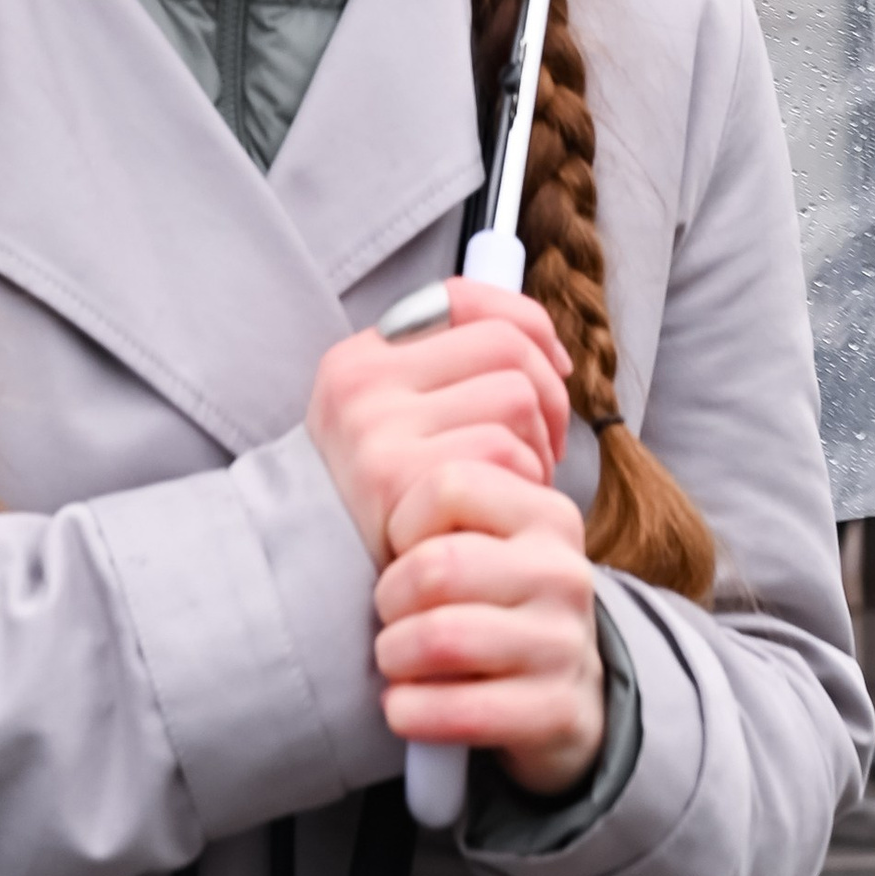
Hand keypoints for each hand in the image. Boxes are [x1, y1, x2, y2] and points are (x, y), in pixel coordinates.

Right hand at [305, 280, 571, 571]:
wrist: (319, 578)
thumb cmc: (380, 502)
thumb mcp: (388, 423)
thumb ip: (443, 377)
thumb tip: (545, 349)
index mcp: (361, 358)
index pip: (462, 297)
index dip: (528, 322)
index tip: (556, 364)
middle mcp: (363, 384)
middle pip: (506, 346)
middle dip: (549, 393)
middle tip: (548, 441)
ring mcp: (377, 431)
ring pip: (514, 396)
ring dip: (537, 444)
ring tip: (518, 478)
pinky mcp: (399, 481)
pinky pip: (504, 452)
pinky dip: (523, 479)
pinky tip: (502, 504)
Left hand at [376, 466, 605, 797]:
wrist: (563, 689)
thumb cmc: (497, 602)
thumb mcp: (487, 542)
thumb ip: (441, 517)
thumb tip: (364, 499)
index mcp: (546, 514)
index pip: (448, 487)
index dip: (403, 523)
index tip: (402, 551)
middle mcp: (563, 572)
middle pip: (436, 566)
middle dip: (389, 597)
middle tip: (390, 615)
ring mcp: (565, 644)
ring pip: (440, 638)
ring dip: (394, 655)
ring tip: (394, 658)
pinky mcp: (558, 710)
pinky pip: (460, 710)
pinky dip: (411, 711)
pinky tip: (403, 707)